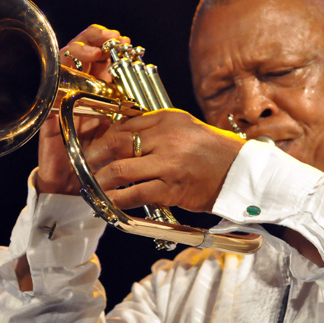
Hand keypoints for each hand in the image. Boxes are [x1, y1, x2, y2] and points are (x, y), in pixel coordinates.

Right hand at [37, 24, 129, 194]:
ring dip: (81, 49)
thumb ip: (126, 102)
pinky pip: (51, 82)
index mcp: (98, 86)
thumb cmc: (102, 151)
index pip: (101, 54)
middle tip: (112, 39)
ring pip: (65, 59)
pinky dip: (61, 71)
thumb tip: (141, 76)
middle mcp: (79, 85)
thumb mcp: (120, 123)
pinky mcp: (50, 106)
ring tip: (97, 50)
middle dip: (96, 37)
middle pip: (82, 49)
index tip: (125, 43)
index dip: (110, 43)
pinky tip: (73, 70)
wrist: (80, 177)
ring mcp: (63, 92)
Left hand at [90, 109, 245, 212]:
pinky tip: (109, 202)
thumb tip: (124, 136)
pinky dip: (117, 200)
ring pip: (120, 171)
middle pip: (116, 144)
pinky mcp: (171, 188)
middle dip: (94, 157)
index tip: (92, 147)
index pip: (124, 125)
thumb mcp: (184, 127)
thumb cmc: (212, 151)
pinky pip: (135, 194)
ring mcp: (167, 164)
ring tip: (94, 184)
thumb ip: (156, 128)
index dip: (103, 138)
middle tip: (84, 165)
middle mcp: (166, 138)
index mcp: (168, 119)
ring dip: (101, 180)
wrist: (239, 173)